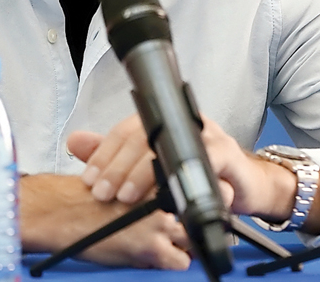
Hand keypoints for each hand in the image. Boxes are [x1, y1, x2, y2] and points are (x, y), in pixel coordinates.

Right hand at [19, 174, 191, 268]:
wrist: (63, 212)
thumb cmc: (85, 197)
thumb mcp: (119, 177)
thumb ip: (145, 180)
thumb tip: (163, 189)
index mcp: (154, 175)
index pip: (192, 187)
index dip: (194, 198)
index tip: (193, 205)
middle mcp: (161, 196)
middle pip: (197, 212)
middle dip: (190, 222)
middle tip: (179, 227)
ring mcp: (159, 222)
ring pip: (193, 238)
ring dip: (183, 243)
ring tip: (166, 242)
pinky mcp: (151, 247)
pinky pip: (180, 261)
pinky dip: (171, 262)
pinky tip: (156, 256)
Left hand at [67, 115, 319, 228]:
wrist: (245, 183)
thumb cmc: (196, 173)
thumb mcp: (151, 165)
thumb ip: (114, 154)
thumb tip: (74, 141)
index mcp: (163, 120)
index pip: (126, 130)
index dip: (104, 154)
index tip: (89, 180)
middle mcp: (182, 121)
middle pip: (145, 136)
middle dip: (119, 167)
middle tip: (104, 193)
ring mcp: (206, 135)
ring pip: (169, 149)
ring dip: (146, 175)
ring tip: (127, 197)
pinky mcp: (228, 154)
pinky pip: (205, 163)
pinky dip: (186, 181)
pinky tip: (168, 198)